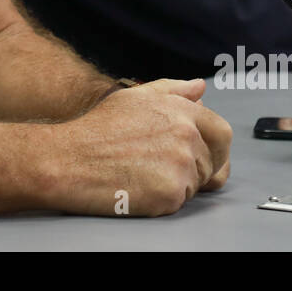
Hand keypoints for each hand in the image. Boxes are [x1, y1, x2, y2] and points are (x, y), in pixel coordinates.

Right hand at [44, 78, 231, 216]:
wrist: (69, 159)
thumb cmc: (97, 129)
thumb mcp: (134, 97)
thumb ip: (172, 90)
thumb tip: (200, 89)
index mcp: (181, 111)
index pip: (222, 133)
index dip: (214, 147)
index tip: (202, 155)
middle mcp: (186, 136)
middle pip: (212, 162)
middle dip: (195, 167)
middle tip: (162, 168)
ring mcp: (180, 166)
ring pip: (196, 184)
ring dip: (177, 183)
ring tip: (142, 174)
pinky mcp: (171, 193)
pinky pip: (180, 201)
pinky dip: (164, 200)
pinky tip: (139, 187)